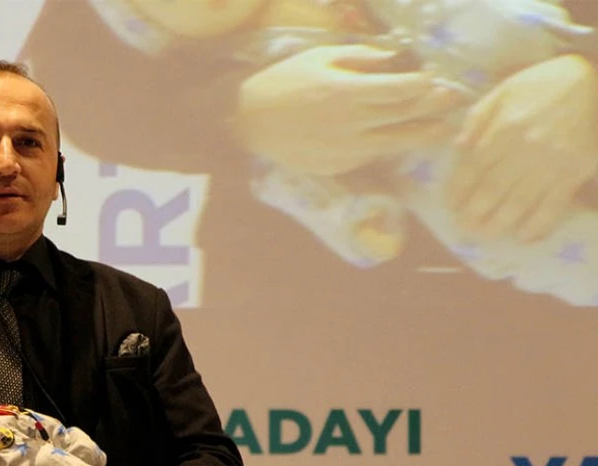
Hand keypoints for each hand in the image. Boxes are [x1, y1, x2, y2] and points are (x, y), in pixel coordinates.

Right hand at [233, 45, 467, 175]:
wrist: (249, 120)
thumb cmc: (284, 80)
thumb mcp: (321, 57)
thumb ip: (362, 57)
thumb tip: (398, 56)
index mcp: (348, 90)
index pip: (400, 88)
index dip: (425, 84)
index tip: (439, 79)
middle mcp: (351, 123)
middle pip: (404, 115)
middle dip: (433, 106)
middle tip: (457, 100)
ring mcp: (344, 149)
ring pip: (394, 143)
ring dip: (422, 135)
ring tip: (444, 130)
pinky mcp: (336, 166)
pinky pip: (369, 155)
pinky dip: (386, 147)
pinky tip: (397, 140)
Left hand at [449, 55, 597, 241]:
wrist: (596, 82)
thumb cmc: (545, 85)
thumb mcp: (505, 90)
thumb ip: (478, 119)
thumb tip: (458, 148)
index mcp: (505, 128)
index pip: (474, 167)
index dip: (459, 190)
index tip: (450, 204)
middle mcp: (526, 149)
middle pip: (492, 189)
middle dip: (473, 212)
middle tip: (463, 226)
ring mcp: (552, 164)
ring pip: (518, 203)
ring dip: (498, 224)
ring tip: (483, 235)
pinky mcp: (574, 173)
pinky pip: (553, 207)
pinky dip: (537, 225)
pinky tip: (523, 237)